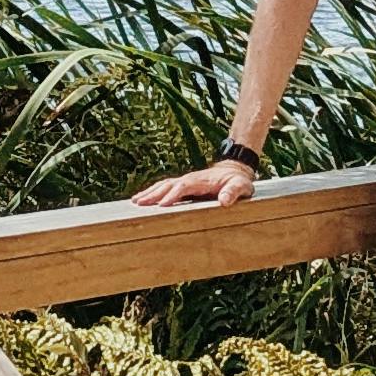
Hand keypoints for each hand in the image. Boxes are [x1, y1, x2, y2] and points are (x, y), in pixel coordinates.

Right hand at [130, 159, 257, 207]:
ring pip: (163, 184)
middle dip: (153, 194)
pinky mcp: (184, 185)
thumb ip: (233, 192)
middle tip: (139, 203)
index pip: (184, 186)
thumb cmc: (237, 181)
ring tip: (135, 201)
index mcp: (201, 180)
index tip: (161, 205)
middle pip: (168, 184)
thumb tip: (224, 201)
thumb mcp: (241, 186)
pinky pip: (165, 187)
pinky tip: (144, 198)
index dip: (173, 195)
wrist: (234, 170)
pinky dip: (153, 191)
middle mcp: (190, 179)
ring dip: (150, 192)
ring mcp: (185, 181)